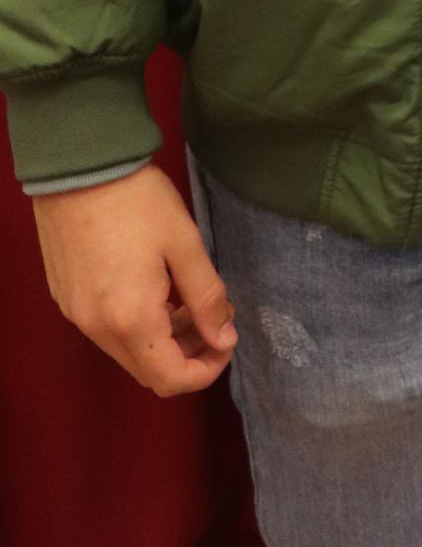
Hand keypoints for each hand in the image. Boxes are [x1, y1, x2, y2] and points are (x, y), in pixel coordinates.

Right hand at [33, 164, 237, 396]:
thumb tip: (224, 338)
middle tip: (214, 317)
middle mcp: (98, 329)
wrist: (79, 167)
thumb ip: (207, 297)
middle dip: (188, 355)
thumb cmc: (138, 200)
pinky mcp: (67, 299)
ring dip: (163, 340)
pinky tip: (156, 288)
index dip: (207, 370)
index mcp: (131, 319)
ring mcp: (78, 316)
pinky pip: (108, 330)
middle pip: (148, 371)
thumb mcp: (185, 244)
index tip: (228, 339)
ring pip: (128, 352)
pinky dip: (137, 324)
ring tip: (189, 301)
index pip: (170, 379)